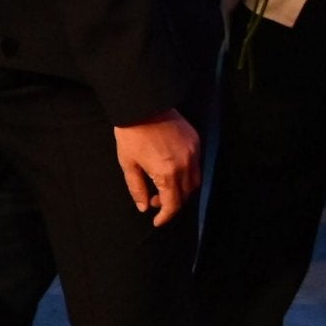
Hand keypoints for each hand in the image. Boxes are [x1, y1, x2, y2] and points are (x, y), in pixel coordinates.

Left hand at [113, 109, 198, 225]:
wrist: (142, 104)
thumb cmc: (131, 134)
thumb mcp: (128, 164)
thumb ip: (137, 188)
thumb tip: (144, 207)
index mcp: (167, 172)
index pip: (173, 204)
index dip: (166, 216)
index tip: (158, 221)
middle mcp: (185, 164)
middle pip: (186, 194)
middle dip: (172, 203)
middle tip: (155, 201)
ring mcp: (194, 151)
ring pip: (195, 181)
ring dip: (181, 189)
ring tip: (161, 187)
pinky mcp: (196, 141)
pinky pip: (197, 164)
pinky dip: (187, 174)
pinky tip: (171, 171)